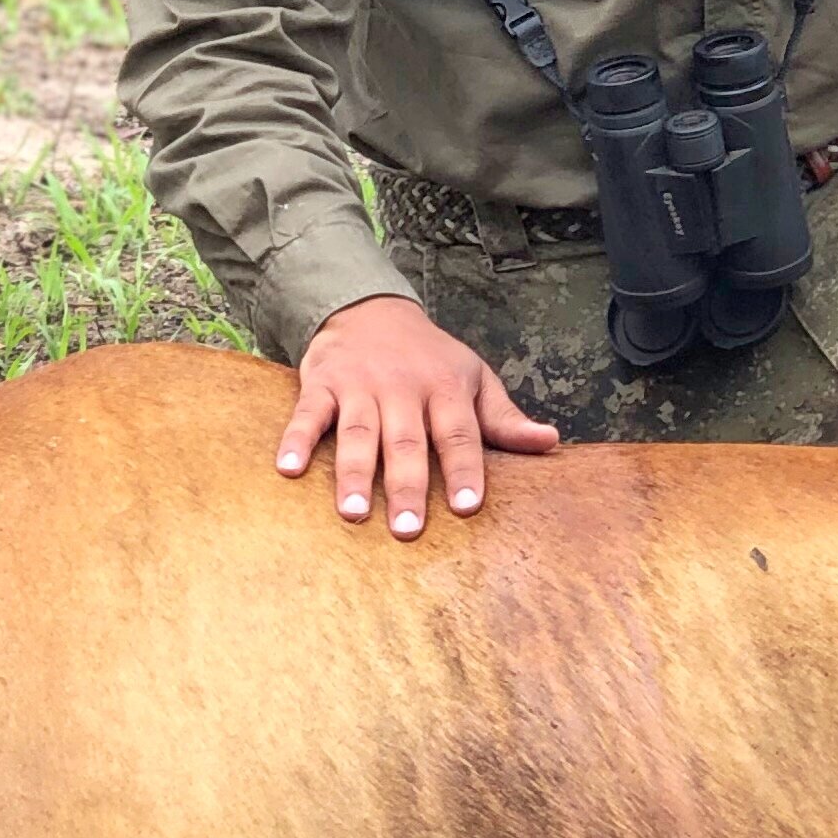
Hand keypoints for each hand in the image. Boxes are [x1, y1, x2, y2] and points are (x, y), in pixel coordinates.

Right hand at [277, 296, 560, 539]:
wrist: (370, 308)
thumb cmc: (430, 357)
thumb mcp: (473, 378)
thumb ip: (504, 418)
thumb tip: (549, 443)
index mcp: (446, 388)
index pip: (458, 433)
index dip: (463, 469)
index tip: (466, 506)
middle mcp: (403, 387)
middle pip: (407, 442)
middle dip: (407, 485)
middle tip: (407, 530)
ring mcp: (360, 384)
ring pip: (359, 432)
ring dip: (354, 473)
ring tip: (352, 513)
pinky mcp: (321, 382)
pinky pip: (309, 414)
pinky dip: (297, 439)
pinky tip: (288, 469)